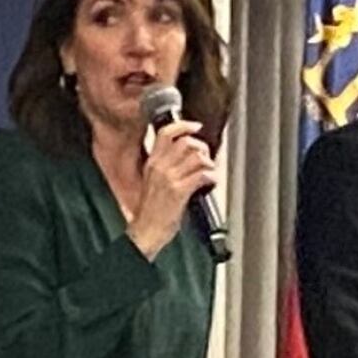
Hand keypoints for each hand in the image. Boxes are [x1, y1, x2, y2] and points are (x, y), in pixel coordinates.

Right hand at [121, 121, 220, 256]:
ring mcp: (169, 178)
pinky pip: (201, 175)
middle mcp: (159, 167)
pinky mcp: (179, 191)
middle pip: (185, 142)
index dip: (183, 126)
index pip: (166, 134)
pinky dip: (211, 177)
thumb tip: (185, 158)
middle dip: (202, 147)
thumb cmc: (150, 212)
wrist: (145, 231)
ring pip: (196, 157)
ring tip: (210, 170)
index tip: (195, 126)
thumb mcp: (151, 182)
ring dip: (208, 162)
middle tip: (206, 156)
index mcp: (152, 163)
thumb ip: (164, 167)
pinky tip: (211, 182)